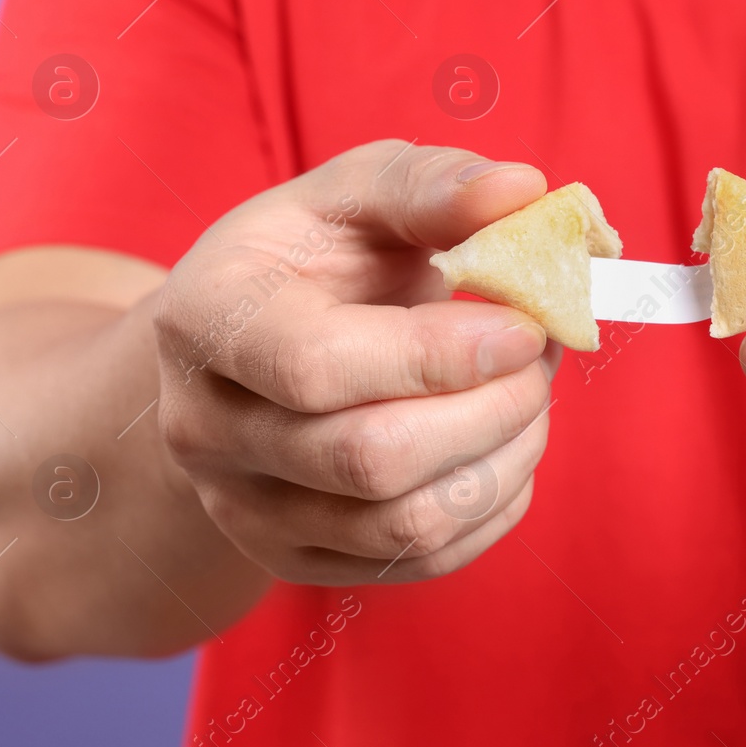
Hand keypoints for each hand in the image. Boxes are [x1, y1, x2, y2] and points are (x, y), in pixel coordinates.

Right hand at [154, 142, 557, 584]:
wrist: (249, 348)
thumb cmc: (312, 258)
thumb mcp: (352, 195)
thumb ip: (429, 186)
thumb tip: (521, 190)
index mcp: (205, 320)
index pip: (315, 367)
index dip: (437, 356)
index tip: (523, 326)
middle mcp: (206, 430)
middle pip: (369, 459)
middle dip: (490, 408)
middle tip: (540, 354)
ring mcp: (246, 509)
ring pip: (404, 525)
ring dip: (505, 459)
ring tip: (532, 394)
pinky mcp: (297, 560)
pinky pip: (420, 560)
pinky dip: (494, 505)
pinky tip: (508, 445)